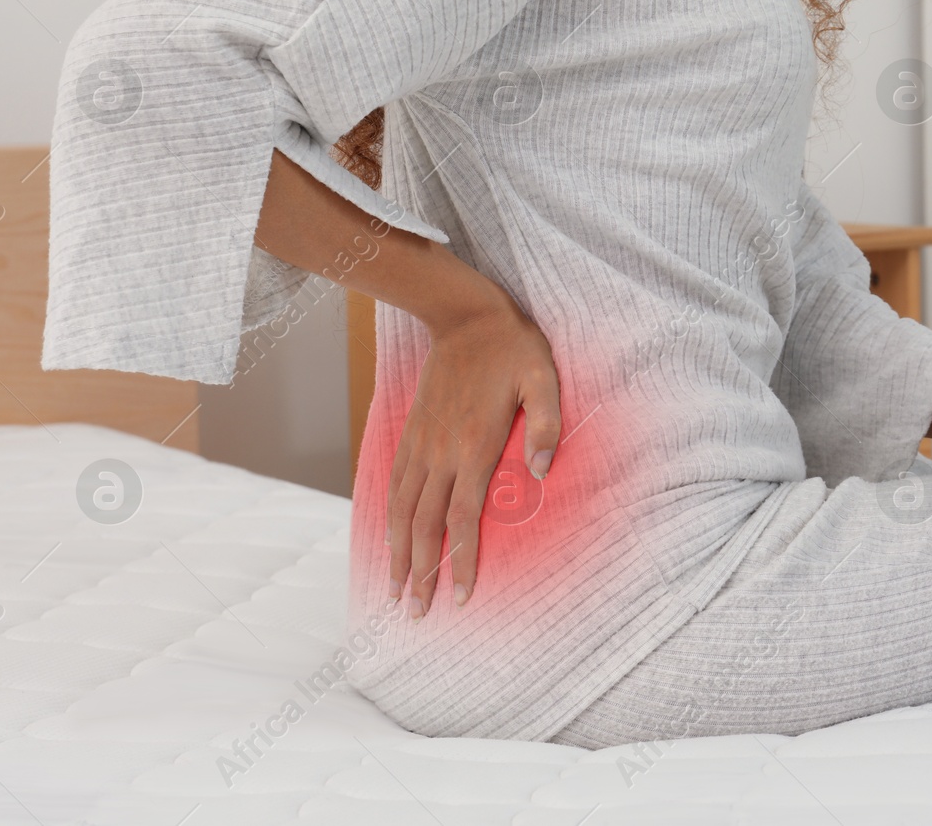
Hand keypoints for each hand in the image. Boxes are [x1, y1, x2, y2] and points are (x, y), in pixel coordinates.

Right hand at [386, 265, 560, 617]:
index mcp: (473, 447)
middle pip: (424, 526)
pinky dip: (387, 517)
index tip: (461, 597)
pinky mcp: (412, 432)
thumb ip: (544, 423)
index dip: (460, 562)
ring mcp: (421, 444)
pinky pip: (395, 484)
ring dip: (397, 553)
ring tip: (393, 590)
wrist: (464, 316)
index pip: (461, 519)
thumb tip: (542, 469)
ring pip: (402, 510)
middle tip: (416, 614)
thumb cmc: (512, 348)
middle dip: (420, 573)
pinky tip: (387, 538)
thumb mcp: (543, 378)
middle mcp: (440, 453)